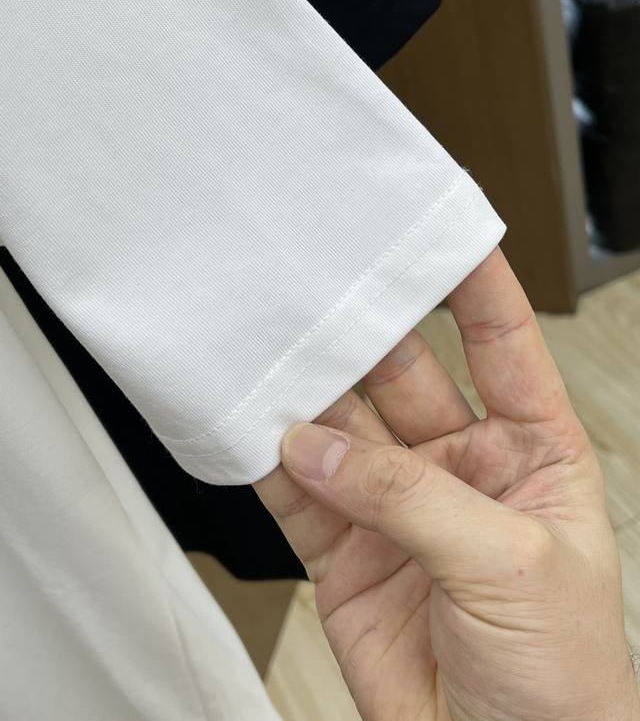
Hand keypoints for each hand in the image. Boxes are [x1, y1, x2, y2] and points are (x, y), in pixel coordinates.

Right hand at [255, 249, 638, 720]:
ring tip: (276, 355)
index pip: (503, 343)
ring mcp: (398, 510)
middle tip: (328, 292)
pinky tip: (254, 431)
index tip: (439, 233)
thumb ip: (411, 497)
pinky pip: (299, 495)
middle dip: (368, 335)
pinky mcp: (345, 556)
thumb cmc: (564, 679)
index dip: (475, 286)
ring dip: (310, 398)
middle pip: (406, 377)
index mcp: (532, 452)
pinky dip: (271, 464)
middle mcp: (460, 469)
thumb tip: (320, 447)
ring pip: (343, 430)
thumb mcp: (509, 563)